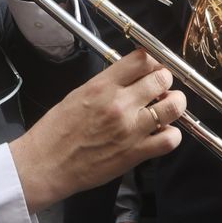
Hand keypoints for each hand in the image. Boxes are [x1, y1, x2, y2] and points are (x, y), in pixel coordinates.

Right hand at [11, 49, 185, 212]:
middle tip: (160, 89)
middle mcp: (119, 104)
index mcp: (102, 86)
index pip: (142, 59)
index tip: (153, 67)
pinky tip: (162, 133)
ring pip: (174, 106)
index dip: (153, 61)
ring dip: (175, 104)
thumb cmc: (56, 132)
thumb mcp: (78, 94)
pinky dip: (172, 134)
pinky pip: (170, 139)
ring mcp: (130, 129)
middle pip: (162, 78)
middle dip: (165, 81)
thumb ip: (107, 84)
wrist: (46, 163)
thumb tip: (130, 77)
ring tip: (167, 108)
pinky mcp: (135, 153)